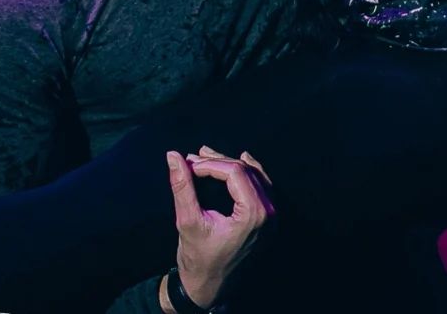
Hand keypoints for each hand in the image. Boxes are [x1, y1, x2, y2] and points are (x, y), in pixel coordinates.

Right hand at [165, 145, 274, 308]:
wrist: (209, 289)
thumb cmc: (198, 259)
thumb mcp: (187, 222)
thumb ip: (182, 187)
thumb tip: (173, 156)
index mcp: (253, 213)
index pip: (234, 172)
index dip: (210, 164)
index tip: (189, 163)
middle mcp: (269, 211)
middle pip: (245, 171)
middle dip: (218, 161)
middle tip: (194, 157)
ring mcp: (272, 216)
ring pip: (255, 175)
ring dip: (231, 164)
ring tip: (207, 156)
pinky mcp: (269, 219)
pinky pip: (262, 186)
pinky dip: (248, 173)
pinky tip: (239, 161)